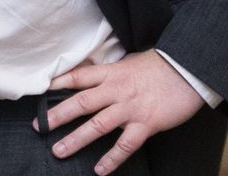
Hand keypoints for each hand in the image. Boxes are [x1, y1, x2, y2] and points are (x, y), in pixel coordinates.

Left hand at [37, 51, 204, 174]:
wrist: (188, 71)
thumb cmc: (159, 66)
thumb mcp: (129, 63)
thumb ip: (111, 73)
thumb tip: (93, 78)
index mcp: (111, 73)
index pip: (79, 77)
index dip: (58, 83)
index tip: (40, 91)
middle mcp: (116, 90)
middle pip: (81, 103)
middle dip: (57, 116)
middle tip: (39, 127)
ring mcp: (130, 108)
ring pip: (97, 125)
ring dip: (76, 140)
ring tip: (59, 151)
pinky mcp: (146, 124)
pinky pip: (125, 145)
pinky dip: (111, 158)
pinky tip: (99, 169)